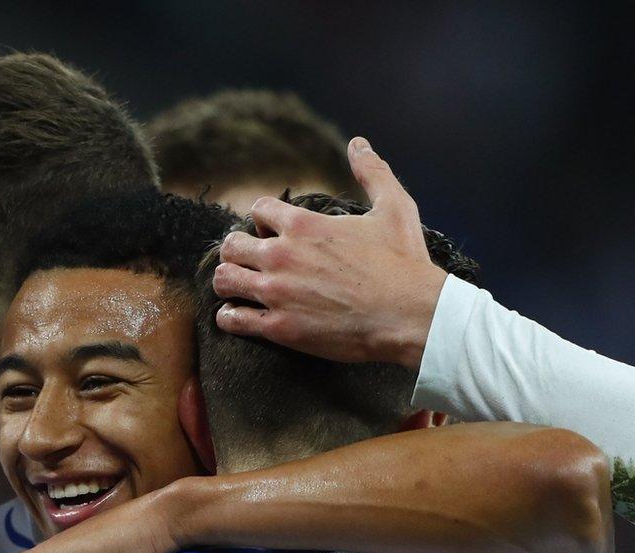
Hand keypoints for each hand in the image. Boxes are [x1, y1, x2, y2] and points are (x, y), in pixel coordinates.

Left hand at [211, 138, 447, 369]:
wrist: (410, 315)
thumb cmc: (404, 263)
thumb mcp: (394, 207)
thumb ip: (372, 172)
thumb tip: (358, 143)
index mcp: (304, 225)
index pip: (258, 209)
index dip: (262, 219)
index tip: (272, 232)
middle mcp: (282, 255)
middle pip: (231, 244)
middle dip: (237, 250)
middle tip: (251, 261)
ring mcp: (277, 292)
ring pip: (224, 279)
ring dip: (229, 281)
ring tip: (241, 288)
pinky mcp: (280, 327)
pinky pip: (232, 319)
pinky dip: (230, 316)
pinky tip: (239, 316)